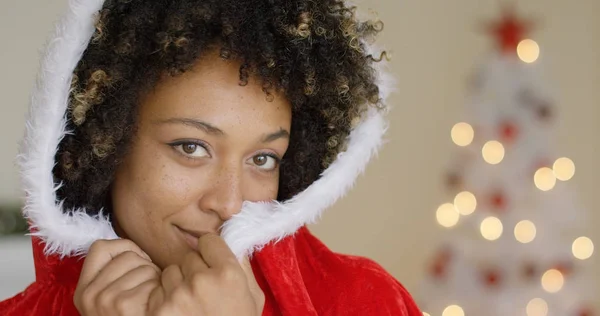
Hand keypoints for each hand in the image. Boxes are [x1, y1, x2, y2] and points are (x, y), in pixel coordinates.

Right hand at [74, 239, 160, 315]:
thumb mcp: (110, 300)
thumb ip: (116, 276)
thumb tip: (137, 250)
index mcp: (84, 291)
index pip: (100, 247)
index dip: (125, 248)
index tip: (138, 262)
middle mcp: (90, 295)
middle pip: (128, 255)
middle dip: (146, 267)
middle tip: (149, 288)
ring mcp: (106, 300)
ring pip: (145, 266)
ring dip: (157, 280)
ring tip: (153, 299)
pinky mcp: (124, 305)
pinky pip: (153, 281)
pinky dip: (162, 292)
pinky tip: (157, 307)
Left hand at [148, 233, 264, 315]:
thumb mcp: (252, 296)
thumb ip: (242, 267)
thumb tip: (232, 239)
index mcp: (228, 273)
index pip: (208, 240)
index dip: (210, 252)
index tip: (211, 262)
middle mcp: (201, 280)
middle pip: (188, 257)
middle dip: (193, 270)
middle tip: (202, 290)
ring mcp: (177, 296)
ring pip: (169, 272)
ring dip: (176, 284)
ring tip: (189, 303)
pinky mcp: (159, 311)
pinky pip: (156, 292)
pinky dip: (163, 301)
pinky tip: (178, 313)